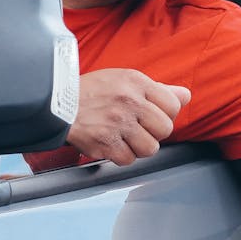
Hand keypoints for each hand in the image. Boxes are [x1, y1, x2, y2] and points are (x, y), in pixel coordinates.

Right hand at [66, 68, 191, 165]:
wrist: (54, 102)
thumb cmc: (91, 91)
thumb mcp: (125, 79)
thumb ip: (158, 90)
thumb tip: (186, 96)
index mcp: (137, 83)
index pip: (174, 105)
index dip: (165, 114)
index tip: (151, 116)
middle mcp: (130, 102)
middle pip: (165, 129)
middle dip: (153, 133)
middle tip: (137, 128)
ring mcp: (117, 123)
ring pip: (150, 148)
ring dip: (138, 147)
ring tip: (124, 138)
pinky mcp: (104, 142)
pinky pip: (128, 159)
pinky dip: (121, 156)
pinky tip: (111, 144)